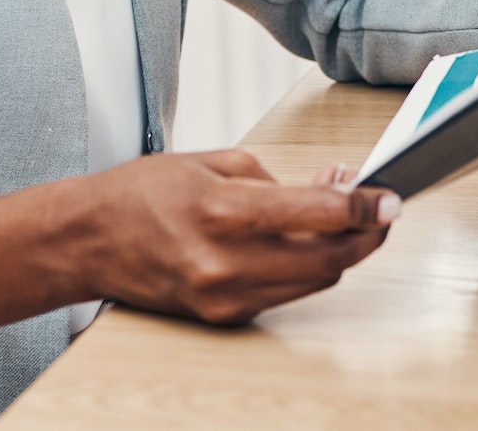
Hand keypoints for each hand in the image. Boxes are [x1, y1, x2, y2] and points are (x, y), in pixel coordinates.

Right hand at [79, 150, 395, 325]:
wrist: (87, 242)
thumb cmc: (142, 193)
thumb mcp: (212, 161)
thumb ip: (277, 178)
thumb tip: (331, 187)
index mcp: (224, 212)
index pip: (319, 214)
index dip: (365, 206)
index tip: (390, 196)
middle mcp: (227, 263)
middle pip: (329, 259)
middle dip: (367, 233)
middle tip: (382, 208)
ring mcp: (225, 297)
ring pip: (316, 280)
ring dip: (341, 250)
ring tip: (344, 214)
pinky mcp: (224, 316)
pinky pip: (287, 291)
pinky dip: (307, 266)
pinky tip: (307, 237)